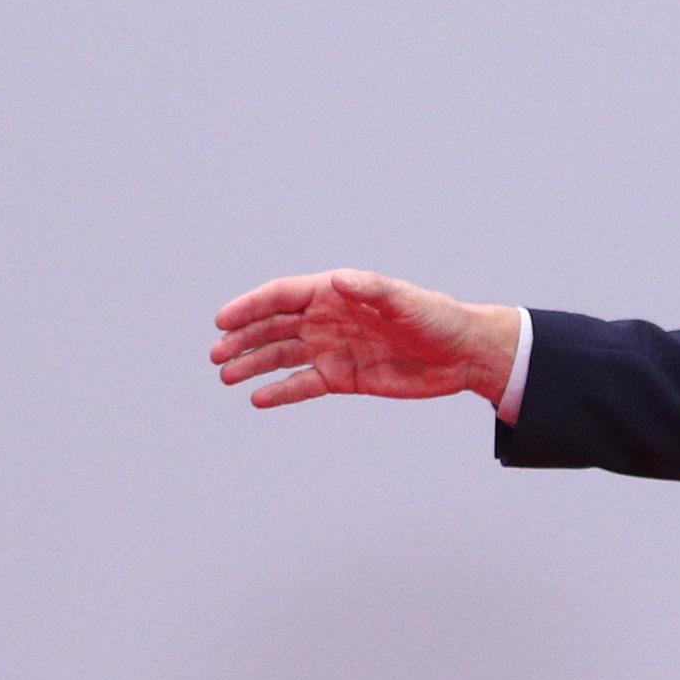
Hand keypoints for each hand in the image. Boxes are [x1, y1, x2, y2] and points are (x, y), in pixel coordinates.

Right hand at [210, 269, 518, 411]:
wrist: (462, 354)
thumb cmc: (436, 318)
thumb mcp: (404, 300)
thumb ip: (370, 290)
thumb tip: (337, 282)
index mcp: (335, 293)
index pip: (281, 297)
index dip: (250, 307)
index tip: (223, 321)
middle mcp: (327, 318)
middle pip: (273, 327)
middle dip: (243, 339)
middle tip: (217, 354)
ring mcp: (332, 348)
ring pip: (282, 356)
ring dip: (253, 365)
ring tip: (227, 376)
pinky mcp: (343, 377)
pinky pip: (303, 384)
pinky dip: (281, 391)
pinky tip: (258, 398)